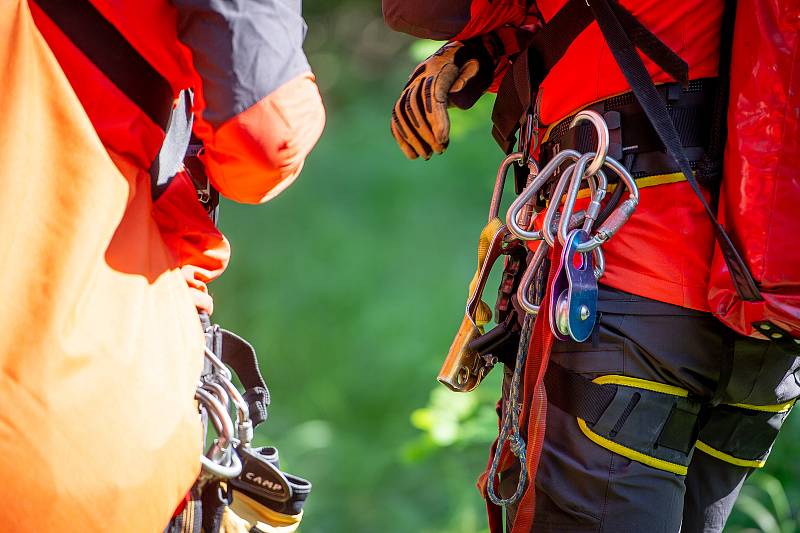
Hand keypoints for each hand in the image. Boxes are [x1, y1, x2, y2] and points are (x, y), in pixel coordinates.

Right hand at [391, 39, 496, 159]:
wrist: (459, 54)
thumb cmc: (470, 63)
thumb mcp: (476, 66)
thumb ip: (468, 78)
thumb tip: (455, 97)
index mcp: (438, 68)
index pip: (432, 95)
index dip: (436, 118)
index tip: (443, 139)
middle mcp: (419, 77)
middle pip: (414, 107)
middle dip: (425, 133)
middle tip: (439, 151)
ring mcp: (410, 86)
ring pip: (402, 113)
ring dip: (412, 138)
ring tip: (426, 156)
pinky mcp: (406, 96)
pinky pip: (397, 117)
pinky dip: (402, 136)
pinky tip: (412, 154)